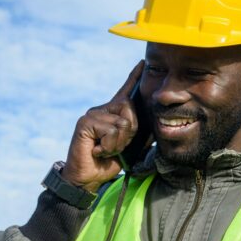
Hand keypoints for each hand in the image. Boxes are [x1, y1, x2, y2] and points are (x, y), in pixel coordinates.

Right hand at [61, 60, 144, 192]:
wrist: (87, 178)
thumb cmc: (107, 162)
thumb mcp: (129, 147)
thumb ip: (140, 135)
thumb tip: (155, 126)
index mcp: (112, 114)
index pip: (125, 92)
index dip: (134, 76)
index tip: (143, 62)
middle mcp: (102, 110)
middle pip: (130, 110)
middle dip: (130, 133)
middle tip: (115, 146)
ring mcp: (92, 115)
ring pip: (122, 123)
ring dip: (118, 143)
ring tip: (105, 149)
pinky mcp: (85, 123)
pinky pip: (111, 130)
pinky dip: (109, 145)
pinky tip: (98, 150)